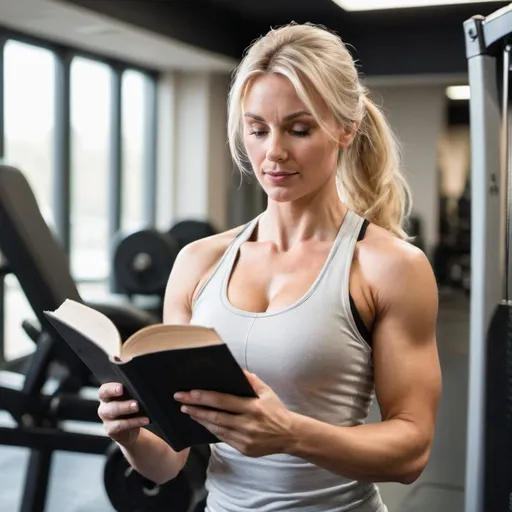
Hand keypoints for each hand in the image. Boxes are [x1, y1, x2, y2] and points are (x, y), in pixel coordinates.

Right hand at [97, 383, 149, 446]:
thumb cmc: (130, 406)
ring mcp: (106, 419)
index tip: (121, 388)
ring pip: (113, 415)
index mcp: (106, 395)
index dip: (111, 389)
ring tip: (138, 409)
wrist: (130, 428)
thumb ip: (132, 391)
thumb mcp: (130, 397)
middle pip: (109, 405)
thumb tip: (143, 385)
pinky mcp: (111, 430)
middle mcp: (104, 406)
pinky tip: (145, 420)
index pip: (104, 390)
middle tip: (135, 403)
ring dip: (127, 411)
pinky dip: (134, 422)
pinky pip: (121, 426)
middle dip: (123, 404)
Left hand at [174, 371, 294, 457]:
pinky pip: (223, 438)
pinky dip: (211, 430)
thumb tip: (236, 369)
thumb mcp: (267, 392)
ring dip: (200, 419)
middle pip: (216, 416)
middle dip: (196, 408)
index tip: (189, 393)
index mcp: (253, 407)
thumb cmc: (276, 410)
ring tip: (187, 411)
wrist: (289, 435)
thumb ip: (251, 380)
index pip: (223, 401)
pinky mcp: (244, 449)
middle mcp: (248, 424)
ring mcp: (245, 438)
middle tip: (181, 402)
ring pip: (217, 429)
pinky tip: (203, 422)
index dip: (204, 397)